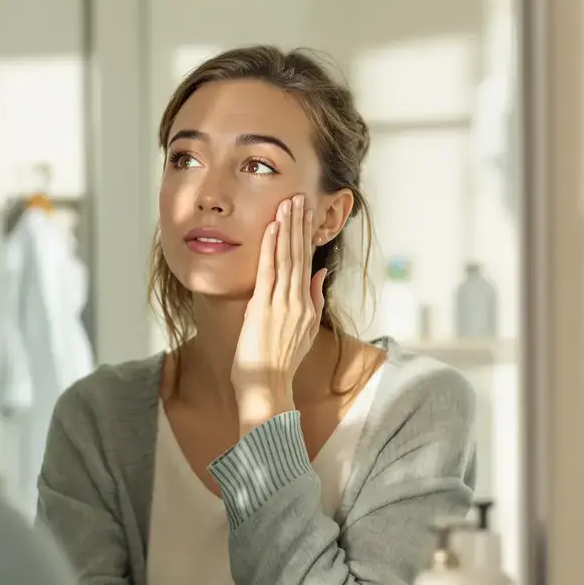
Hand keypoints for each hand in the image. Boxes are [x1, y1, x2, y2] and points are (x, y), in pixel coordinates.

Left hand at [232, 194, 328, 430]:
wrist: (268, 388)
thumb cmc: (279, 364)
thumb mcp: (304, 331)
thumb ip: (313, 301)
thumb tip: (319, 273)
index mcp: (306, 306)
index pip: (307, 263)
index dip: (306, 236)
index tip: (306, 212)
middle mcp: (298, 302)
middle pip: (300, 255)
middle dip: (300, 224)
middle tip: (300, 196)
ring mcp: (282, 304)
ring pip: (287, 258)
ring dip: (287, 229)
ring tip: (288, 203)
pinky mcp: (263, 308)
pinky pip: (268, 272)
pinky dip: (270, 248)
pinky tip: (271, 228)